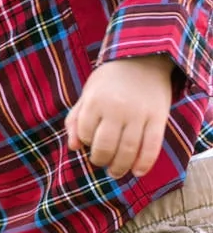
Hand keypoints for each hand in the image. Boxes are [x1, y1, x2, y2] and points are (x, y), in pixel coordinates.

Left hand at [65, 55, 171, 179]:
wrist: (144, 60)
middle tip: (101, 163)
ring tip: (115, 172)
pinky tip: (138, 172)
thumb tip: (73, 147)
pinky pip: (152, 146)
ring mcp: (139, 114)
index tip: (91, 142)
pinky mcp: (158, 118)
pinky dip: (145, 163)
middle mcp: (117, 108)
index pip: (86, 134)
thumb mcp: (87, 94)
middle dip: (101, 160)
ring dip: (120, 167)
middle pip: (106, 146)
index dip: (87, 143)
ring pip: (129, 150)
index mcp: (95, 101)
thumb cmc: (110, 81)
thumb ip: (76, 120)